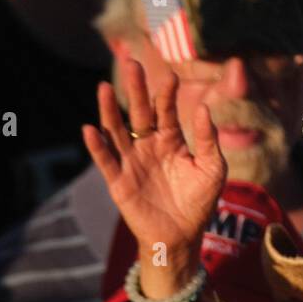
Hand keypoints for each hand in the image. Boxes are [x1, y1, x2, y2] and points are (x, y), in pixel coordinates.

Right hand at [83, 58, 225, 269]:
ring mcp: (131, 162)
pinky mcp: (119, 182)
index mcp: (171, 140)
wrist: (182, 238)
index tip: (170, 76)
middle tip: (132, 64)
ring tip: (105, 88)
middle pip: (139, 112)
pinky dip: (96, 146)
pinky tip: (90, 129)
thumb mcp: (212, 169)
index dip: (166, 94)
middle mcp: (148, 145)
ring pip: (117, 131)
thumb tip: (204, 107)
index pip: (166, 110)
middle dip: (136, 89)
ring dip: (110, 110)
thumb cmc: (199, 203)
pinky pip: (106, 161)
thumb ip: (209, 140)